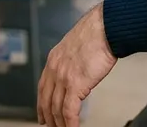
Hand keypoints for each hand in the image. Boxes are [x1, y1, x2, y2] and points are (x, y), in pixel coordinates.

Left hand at [37, 2, 116, 125]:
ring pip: (56, 108)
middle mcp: (54, 68)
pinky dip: (70, 123)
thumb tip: (77, 74)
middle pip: (46, 101)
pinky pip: (68, 110)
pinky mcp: (75, 84)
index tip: (42, 115)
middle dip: (48, 118)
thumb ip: (71, 62)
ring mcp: (63, 77)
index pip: (42, 88)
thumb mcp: (75, 47)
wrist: (105, 28)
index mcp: (53, 59)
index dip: (41, 104)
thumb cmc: (97, 34)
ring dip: (59, 123)